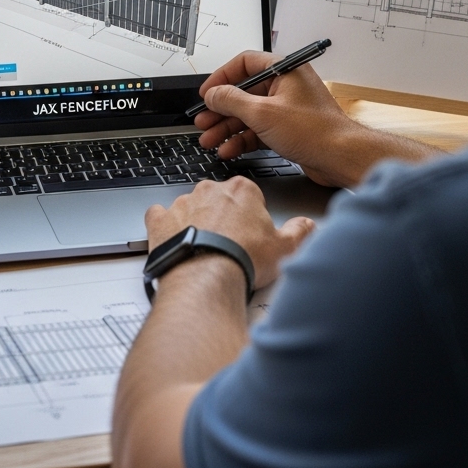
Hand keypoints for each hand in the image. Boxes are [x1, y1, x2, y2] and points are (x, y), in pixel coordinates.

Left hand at [146, 178, 314, 288]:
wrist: (205, 277)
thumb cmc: (243, 259)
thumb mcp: (285, 248)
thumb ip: (300, 231)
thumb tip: (308, 224)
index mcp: (241, 190)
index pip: (248, 195)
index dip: (251, 217)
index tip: (252, 234)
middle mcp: (209, 190)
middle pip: (218, 199)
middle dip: (223, 217)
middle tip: (230, 243)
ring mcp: (182, 203)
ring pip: (189, 207)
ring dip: (195, 222)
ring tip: (204, 250)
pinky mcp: (160, 220)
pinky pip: (159, 215)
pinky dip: (164, 225)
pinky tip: (173, 239)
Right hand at [194, 51, 431, 187]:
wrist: (341, 158)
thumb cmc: (314, 131)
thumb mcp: (263, 113)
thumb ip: (232, 101)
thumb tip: (213, 94)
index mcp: (284, 70)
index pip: (244, 63)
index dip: (221, 78)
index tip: (206, 93)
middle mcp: (286, 86)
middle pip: (243, 92)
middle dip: (220, 110)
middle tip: (203, 122)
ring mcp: (287, 108)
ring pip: (249, 114)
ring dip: (227, 128)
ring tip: (210, 141)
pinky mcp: (288, 129)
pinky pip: (258, 129)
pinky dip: (243, 139)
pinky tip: (229, 150)